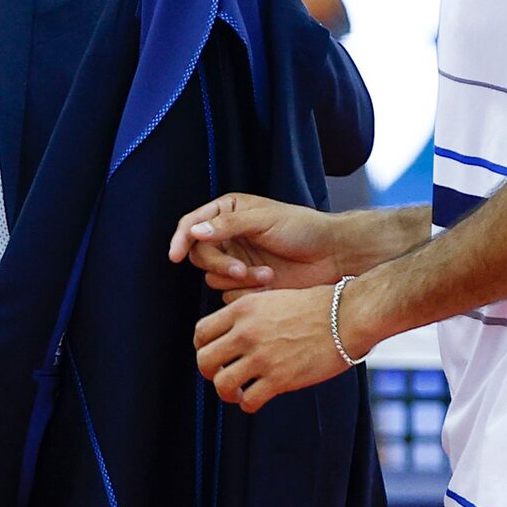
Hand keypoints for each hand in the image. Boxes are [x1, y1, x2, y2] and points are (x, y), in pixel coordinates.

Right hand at [168, 192, 349, 294]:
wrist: (331, 256)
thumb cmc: (303, 229)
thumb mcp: (264, 220)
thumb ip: (228, 225)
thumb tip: (195, 231)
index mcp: (228, 212)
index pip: (192, 224)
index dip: (180, 239)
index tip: (175, 255)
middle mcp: (228, 236)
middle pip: (200, 255)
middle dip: (220, 265)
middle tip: (240, 270)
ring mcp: (236, 261)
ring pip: (214, 277)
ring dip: (238, 280)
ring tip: (267, 275)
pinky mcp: (246, 283)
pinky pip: (229, 294)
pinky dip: (247, 291)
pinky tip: (270, 284)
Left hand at [193, 285, 346, 411]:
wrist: (349, 315)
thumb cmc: (317, 306)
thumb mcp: (273, 298)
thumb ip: (249, 316)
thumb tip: (232, 336)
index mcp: (242, 309)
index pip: (201, 332)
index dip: (204, 347)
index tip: (217, 355)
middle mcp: (246, 332)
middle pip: (204, 360)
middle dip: (210, 372)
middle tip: (224, 376)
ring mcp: (262, 356)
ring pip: (222, 384)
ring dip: (227, 392)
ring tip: (240, 392)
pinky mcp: (280, 379)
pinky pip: (249, 401)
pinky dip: (248, 404)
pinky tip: (257, 399)